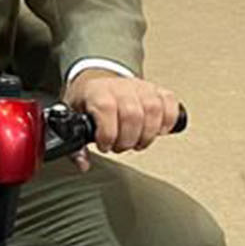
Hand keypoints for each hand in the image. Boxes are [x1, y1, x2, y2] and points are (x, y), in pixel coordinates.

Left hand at [65, 69, 179, 169]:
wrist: (99, 82)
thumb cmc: (88, 101)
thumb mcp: (74, 118)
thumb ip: (76, 145)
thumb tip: (83, 164)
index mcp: (98, 91)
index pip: (106, 108)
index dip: (108, 134)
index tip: (104, 145)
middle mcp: (121, 86)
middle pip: (132, 114)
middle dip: (128, 139)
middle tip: (121, 146)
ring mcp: (141, 87)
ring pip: (154, 109)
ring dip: (148, 134)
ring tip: (138, 142)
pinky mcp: (157, 90)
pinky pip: (170, 103)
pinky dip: (168, 121)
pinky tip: (158, 131)